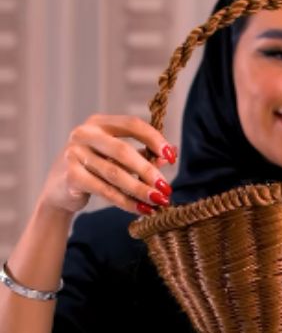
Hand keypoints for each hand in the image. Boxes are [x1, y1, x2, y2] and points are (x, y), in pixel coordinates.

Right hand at [40, 115, 175, 215]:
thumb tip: (170, 156)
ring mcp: (74, 153)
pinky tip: (142, 209)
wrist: (60, 190)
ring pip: (115, 174)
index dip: (154, 139)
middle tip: (166, 188)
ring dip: (141, 189)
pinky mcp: (71, 176)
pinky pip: (105, 190)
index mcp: (99, 123)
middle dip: (148, 171)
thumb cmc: (96, 169)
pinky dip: (126, 202)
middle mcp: (84, 133)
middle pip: (123, 151)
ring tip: (159, 201)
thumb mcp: (118, 158)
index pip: (132, 124)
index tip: (172, 157)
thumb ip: (143, 154)